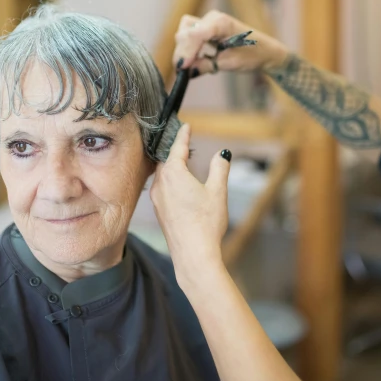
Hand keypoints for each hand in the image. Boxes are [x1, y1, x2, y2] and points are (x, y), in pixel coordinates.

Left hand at [149, 124, 231, 286]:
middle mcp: (161, 184)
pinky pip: (162, 188)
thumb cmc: (206, 222)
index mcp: (173, 174)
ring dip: (171, 166)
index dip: (183, 136)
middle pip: (166, 160)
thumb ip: (219, 169)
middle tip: (184, 141)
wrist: (193, 254)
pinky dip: (170, 181)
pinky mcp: (160, 212)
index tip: (186, 126)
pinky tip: (179, 186)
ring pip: (162, 175)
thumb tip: (222, 154)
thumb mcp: (217, 191)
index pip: (177, 148)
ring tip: (182, 161)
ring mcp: (157, 199)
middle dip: (175, 150)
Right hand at [173, 10, 287, 75]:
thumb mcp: (229, 64)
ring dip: (184, 50)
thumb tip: (187, 71)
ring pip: (184, 32)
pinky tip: (195, 60)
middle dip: (183, 52)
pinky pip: (190, 35)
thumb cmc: (253, 55)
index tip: (182, 68)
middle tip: (185, 71)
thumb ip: (206, 65)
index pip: (194, 35)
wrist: (266, 51)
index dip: (185, 52)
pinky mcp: (207, 28)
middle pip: (185, 32)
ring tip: (191, 65)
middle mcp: (212, 18)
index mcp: (221, 23)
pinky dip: (189, 48)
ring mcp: (209, 21)